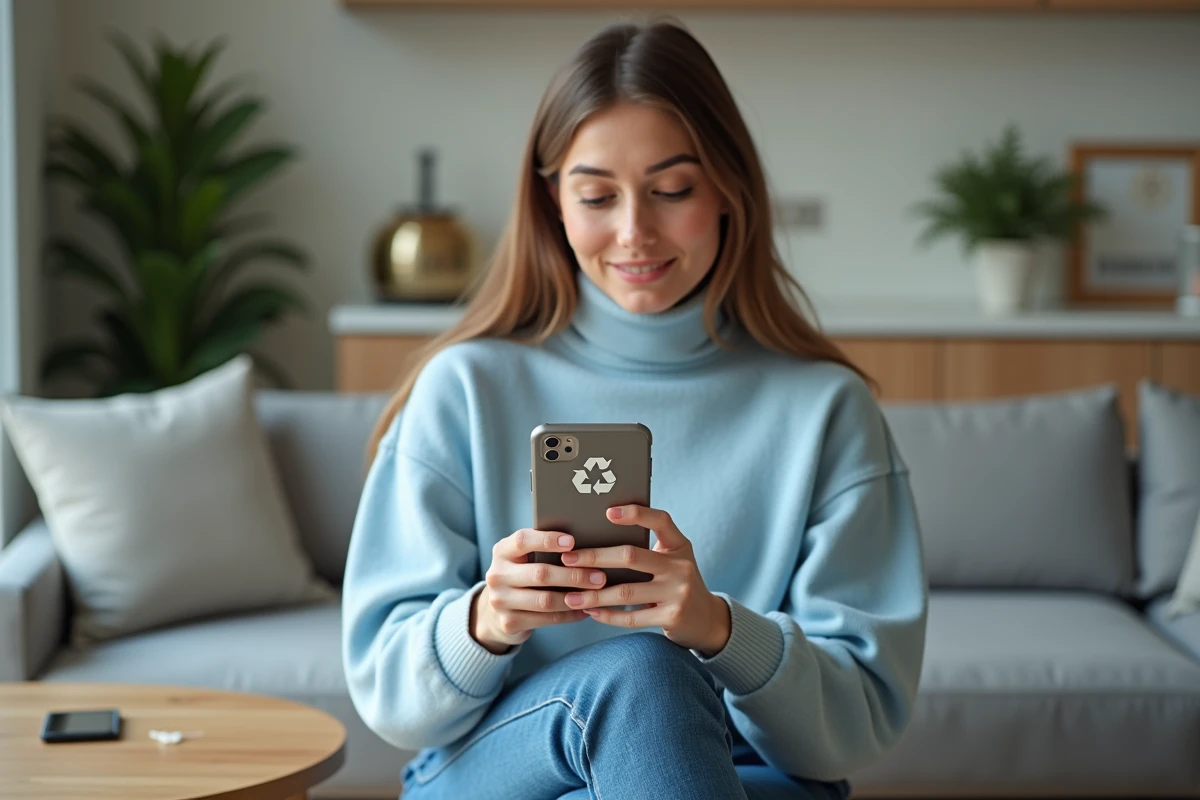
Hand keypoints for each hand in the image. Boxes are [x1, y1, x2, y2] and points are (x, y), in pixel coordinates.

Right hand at [470, 529, 607, 654]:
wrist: (497, 611)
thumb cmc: (523, 574)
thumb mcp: (524, 558)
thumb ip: (543, 548)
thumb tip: (585, 540)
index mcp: (502, 551)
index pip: (522, 540)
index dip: (547, 540)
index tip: (572, 542)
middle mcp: (496, 575)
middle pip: (540, 574)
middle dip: (573, 575)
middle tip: (599, 577)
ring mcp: (500, 601)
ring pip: (545, 600)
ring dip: (575, 597)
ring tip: (596, 594)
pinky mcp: (509, 622)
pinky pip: (546, 619)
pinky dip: (570, 615)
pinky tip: (586, 609)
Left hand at [560, 505, 730, 655]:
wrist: (706, 619)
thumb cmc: (676, 583)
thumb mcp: (672, 559)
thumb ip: (646, 549)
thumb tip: (596, 541)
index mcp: (679, 545)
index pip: (660, 520)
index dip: (636, 513)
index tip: (607, 512)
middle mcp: (681, 566)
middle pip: (631, 556)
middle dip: (594, 557)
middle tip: (567, 560)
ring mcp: (678, 592)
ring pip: (626, 592)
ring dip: (593, 594)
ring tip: (570, 596)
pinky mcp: (672, 617)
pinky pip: (632, 617)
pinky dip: (607, 615)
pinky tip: (591, 612)